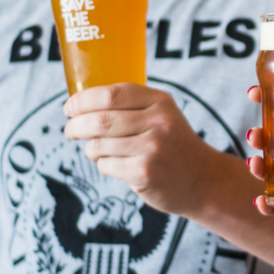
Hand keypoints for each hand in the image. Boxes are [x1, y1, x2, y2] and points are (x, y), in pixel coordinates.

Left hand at [63, 83, 229, 217]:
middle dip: (76, 126)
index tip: (69, 108)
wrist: (203, 180)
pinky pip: (106, 165)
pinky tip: (119, 166)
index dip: (83, 100)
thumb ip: (131, 105)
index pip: (111, 94)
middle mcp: (158, 122)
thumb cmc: (173, 144)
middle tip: (70, 131)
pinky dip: (104, 165)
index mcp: (160, 101)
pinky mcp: (144, 172)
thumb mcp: (162, 115)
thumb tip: (80, 105)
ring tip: (99, 151)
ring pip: (98, 145)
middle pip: (100, 120)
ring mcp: (152, 148)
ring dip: (91, 149)